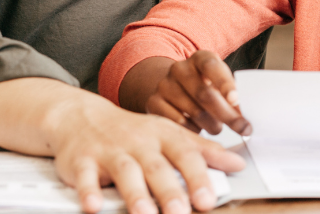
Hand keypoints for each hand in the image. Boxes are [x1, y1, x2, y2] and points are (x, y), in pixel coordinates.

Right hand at [46, 92, 244, 213]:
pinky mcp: (81, 161)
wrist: (82, 116)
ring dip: (135, 194)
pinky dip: (88, 191)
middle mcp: (139, 143)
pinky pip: (84, 177)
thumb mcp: (170, 135)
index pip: (185, 157)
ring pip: (125, 172)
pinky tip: (93, 207)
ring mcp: (110, 151)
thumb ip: (203, 151)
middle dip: (169, 191)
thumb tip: (237, 163)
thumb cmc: (134, 131)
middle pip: (157, 168)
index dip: (198, 178)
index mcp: (164, 137)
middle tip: (181, 213)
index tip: (208, 200)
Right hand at [144, 51, 251, 135]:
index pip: (212, 67)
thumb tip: (244, 119)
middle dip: (226, 114)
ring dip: (212, 125)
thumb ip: (231, 96)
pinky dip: (194, 130)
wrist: (173, 86)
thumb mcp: (219, 82)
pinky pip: (179, 124)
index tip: (235, 99)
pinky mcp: (153, 103)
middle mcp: (179, 68)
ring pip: (193, 112)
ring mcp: (164, 85)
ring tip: (217, 127)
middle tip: (242, 128)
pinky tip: (198, 127)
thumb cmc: (204, 85)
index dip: (224, 83)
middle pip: (204, 94)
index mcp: (200, 58)